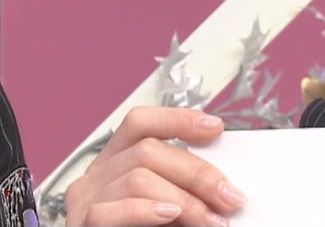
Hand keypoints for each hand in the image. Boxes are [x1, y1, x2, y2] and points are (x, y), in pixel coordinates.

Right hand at [64, 107, 246, 226]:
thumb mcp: (168, 203)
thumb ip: (184, 187)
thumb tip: (223, 182)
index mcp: (116, 162)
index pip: (140, 123)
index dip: (177, 119)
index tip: (215, 128)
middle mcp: (96, 176)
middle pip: (147, 150)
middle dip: (197, 172)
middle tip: (230, 197)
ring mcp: (85, 201)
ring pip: (136, 178)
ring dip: (184, 199)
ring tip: (211, 220)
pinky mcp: (81, 226)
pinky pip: (107, 212)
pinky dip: (144, 211)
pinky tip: (169, 216)